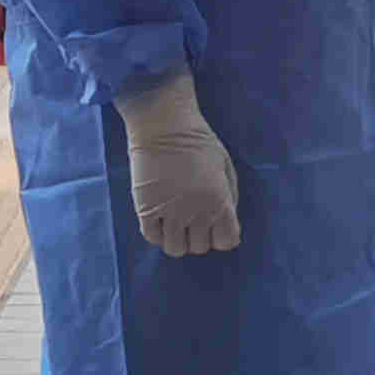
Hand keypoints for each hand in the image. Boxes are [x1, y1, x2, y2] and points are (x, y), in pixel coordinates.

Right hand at [118, 66, 240, 256]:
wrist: (164, 125)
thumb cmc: (199, 142)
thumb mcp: (226, 168)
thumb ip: (229, 198)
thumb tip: (225, 221)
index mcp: (220, 202)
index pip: (227, 242)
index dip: (222, 235)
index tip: (215, 224)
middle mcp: (196, 212)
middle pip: (200, 247)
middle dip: (199, 236)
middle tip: (193, 218)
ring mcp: (170, 213)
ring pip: (176, 249)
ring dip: (177, 238)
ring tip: (175, 220)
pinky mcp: (145, 209)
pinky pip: (153, 238)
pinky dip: (158, 232)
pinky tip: (159, 217)